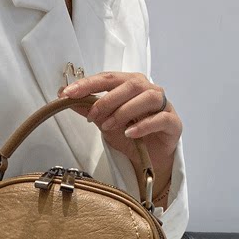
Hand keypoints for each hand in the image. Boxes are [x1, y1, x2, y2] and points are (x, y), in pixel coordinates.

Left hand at [57, 71, 181, 200]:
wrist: (149, 159)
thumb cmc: (130, 136)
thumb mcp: (104, 123)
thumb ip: (89, 109)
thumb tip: (66, 98)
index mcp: (131, 85)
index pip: (109, 78)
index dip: (88, 84)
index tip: (68, 93)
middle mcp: (148, 90)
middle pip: (129, 84)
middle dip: (107, 99)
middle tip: (93, 116)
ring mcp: (163, 105)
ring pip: (146, 97)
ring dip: (124, 111)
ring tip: (109, 126)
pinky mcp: (173, 122)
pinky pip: (160, 118)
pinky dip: (143, 125)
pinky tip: (130, 133)